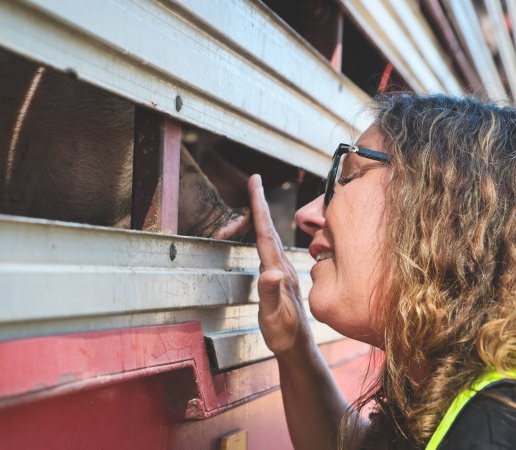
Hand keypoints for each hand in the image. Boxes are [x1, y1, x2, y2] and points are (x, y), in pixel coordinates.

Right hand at [248, 174, 308, 355]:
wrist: (297, 348)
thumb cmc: (284, 334)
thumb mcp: (274, 317)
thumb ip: (271, 294)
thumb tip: (271, 272)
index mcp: (278, 270)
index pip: (265, 233)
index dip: (259, 207)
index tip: (255, 184)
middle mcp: (282, 266)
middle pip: (268, 229)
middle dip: (260, 203)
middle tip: (254, 181)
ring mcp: (283, 271)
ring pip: (271, 237)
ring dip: (263, 216)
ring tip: (257, 199)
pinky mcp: (281, 277)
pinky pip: (271, 248)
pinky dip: (265, 233)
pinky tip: (265, 234)